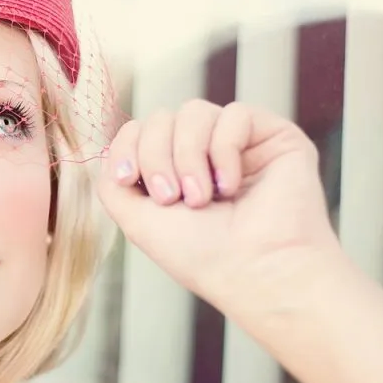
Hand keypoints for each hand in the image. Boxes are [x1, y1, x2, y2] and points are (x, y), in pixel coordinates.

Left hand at [96, 100, 340, 322]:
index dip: (127, 147)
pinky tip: (231, 186)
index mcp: (172, 171)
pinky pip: (235, 114)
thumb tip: (110, 150)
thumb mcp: (135, 218)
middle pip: (160, 118)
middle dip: (156, 156)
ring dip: (188, 155)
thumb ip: (110, 181)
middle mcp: (203, 153)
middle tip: (171, 197)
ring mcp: (238, 143)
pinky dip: (224, 149)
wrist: (254, 270)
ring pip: (193, 112)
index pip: (138, 130)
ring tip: (202, 196)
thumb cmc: (199, 254)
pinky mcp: (272, 136)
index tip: (127, 180)